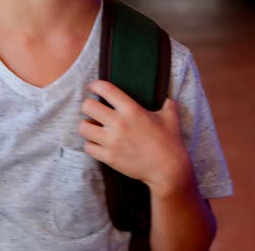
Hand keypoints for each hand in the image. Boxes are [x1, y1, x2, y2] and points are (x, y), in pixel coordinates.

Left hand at [78, 80, 194, 197]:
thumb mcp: (171, 118)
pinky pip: (88, 147)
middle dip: (89, 106)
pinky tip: (97, 143)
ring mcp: (112, 141)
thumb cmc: (170, 142)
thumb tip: (167, 98)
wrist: (168, 170)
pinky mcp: (109, 157)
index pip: (106, 89)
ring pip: (83, 127)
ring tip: (93, 127)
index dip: (96, 85)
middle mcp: (119, 123)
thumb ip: (167, 104)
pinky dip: (91, 144)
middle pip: (88, 106)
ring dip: (87, 126)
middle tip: (94, 110)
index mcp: (132, 110)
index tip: (94, 87)